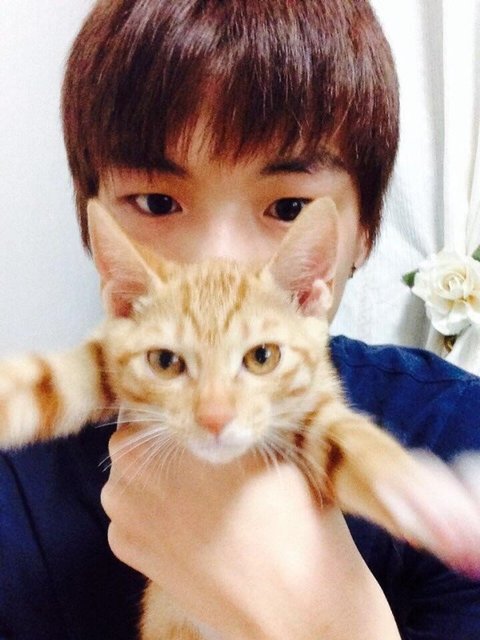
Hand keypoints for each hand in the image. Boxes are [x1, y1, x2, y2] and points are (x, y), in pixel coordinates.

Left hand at [101, 424, 400, 639]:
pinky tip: (194, 526)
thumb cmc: (286, 511)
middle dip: (168, 446)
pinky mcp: (126, 551)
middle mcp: (128, 469)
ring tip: (205, 496)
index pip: (156, 404)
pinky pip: (133, 516)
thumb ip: (224, 419)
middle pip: (139, 441)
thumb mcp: (265, 442)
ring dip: (157, 480)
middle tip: (207, 459)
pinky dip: (155, 516)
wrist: (289, 598)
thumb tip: (215, 407)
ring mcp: (122, 513)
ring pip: (133, 479)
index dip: (182, 410)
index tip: (202, 420)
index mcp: (159, 431)